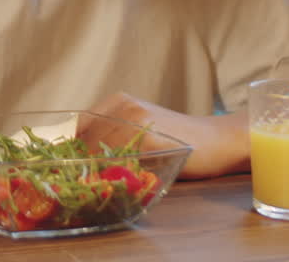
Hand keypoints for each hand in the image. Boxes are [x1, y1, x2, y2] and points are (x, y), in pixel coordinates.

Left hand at [82, 92, 249, 178]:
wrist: (219, 140)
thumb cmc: (179, 140)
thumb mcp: (140, 130)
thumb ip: (114, 137)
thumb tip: (80, 160)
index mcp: (118, 102)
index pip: (79, 125)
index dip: (72, 148)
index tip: (69, 167)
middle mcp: (124, 106)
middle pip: (85, 139)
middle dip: (80, 162)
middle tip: (82, 183)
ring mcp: (136, 120)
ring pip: (100, 150)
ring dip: (95, 170)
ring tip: (101, 186)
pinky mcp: (149, 138)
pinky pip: (121, 160)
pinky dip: (115, 174)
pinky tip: (121, 182)